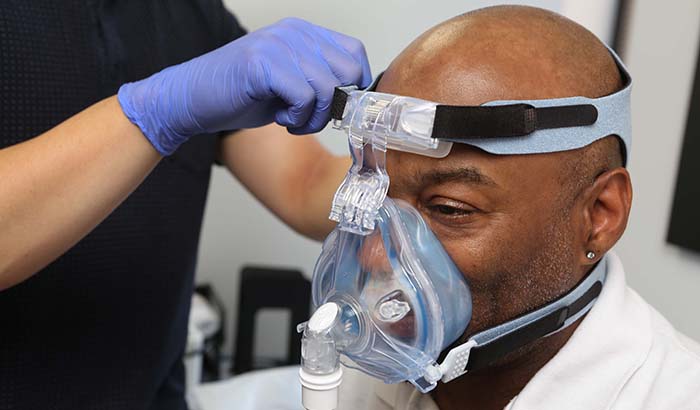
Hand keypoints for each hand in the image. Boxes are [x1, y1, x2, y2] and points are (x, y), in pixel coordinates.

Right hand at [117, 17, 371, 154]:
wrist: (192, 99)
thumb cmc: (241, 95)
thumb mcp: (290, 84)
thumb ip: (319, 82)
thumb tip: (354, 100)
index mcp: (303, 33)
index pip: (354, 53)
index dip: (355, 86)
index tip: (336, 108)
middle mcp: (293, 32)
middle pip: (347, 72)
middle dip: (334, 108)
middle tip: (309, 120)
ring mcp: (277, 45)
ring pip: (327, 89)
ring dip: (313, 119)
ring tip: (291, 123)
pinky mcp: (262, 63)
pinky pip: (304, 97)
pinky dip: (297, 119)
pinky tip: (279, 121)